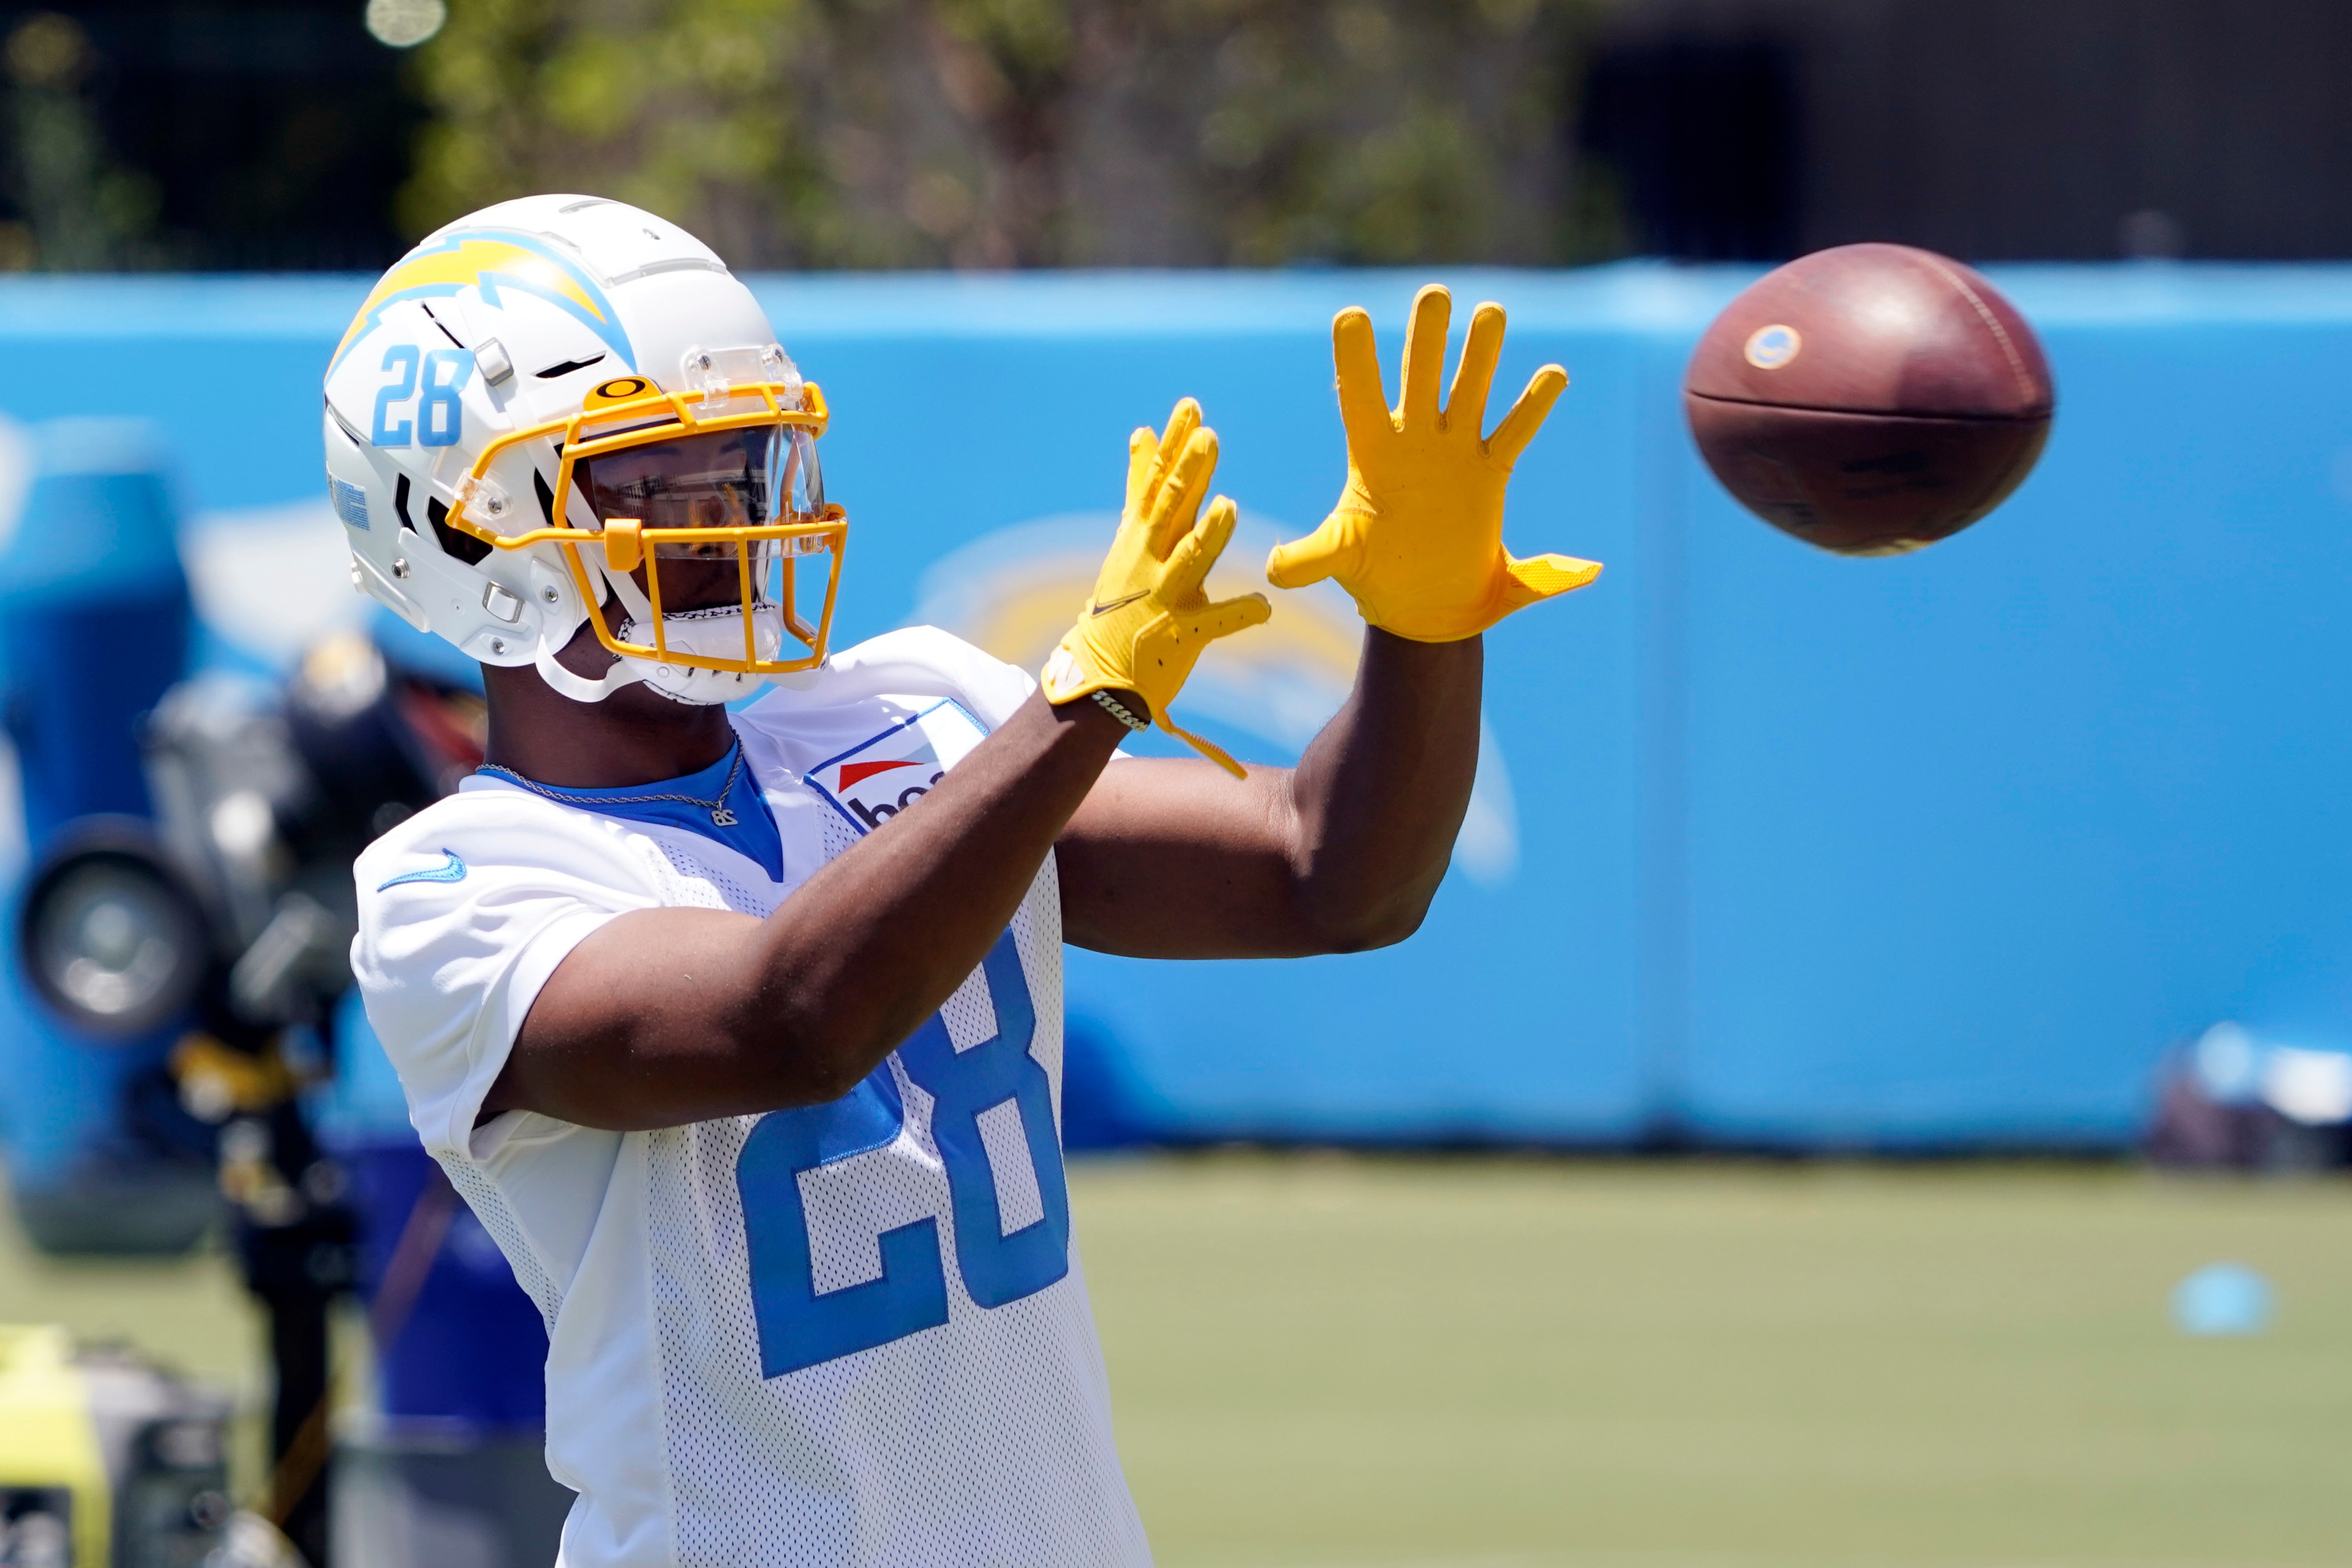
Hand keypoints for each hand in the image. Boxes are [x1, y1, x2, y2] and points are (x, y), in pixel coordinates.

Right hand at [1041, 398, 1270, 776]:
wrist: (1101, 671)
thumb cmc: (1124, 599)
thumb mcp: (1130, 535)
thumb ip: (1141, 484)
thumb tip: (1142, 431)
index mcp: (1141, 535)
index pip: (1157, 481)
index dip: (1173, 444)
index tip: (1191, 406)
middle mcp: (1148, 560)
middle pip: (1171, 510)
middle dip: (1188, 473)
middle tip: (1209, 436)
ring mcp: (1161, 597)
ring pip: (1186, 561)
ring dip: (1207, 535)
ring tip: (1229, 505)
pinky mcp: (1178, 635)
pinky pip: (1211, 625)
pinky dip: (1236, 614)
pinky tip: (1264, 606)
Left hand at [1267, 284, 1600, 640]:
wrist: (1423, 605)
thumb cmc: (1374, 574)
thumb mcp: (1340, 559)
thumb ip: (1311, 558)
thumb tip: (1272, 571)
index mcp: (1371, 456)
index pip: (1359, 398)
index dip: (1355, 360)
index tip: (1350, 316)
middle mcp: (1413, 442)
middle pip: (1419, 379)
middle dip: (1427, 339)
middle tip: (1434, 294)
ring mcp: (1453, 452)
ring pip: (1468, 392)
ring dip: (1480, 355)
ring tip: (1491, 311)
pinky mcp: (1489, 472)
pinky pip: (1513, 433)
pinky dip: (1532, 406)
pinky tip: (1553, 374)